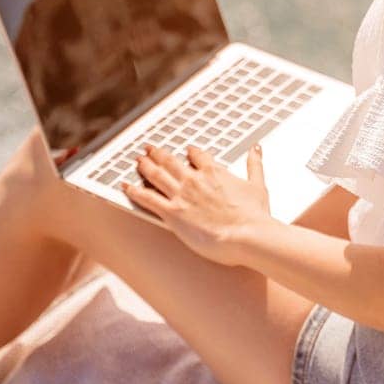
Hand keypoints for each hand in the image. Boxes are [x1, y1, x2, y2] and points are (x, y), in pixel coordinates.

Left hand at [125, 144, 273, 264]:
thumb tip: (256, 149)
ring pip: (156, 175)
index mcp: (214, 171)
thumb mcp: (258, 185)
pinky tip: (125, 186)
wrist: (247, 234)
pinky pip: (147, 198)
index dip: (189, 152)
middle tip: (149, 149)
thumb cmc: (254, 215)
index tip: (185, 151)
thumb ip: (254, 164)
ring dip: (144, 166)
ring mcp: (182, 195)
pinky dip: (134, 191)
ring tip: (136, 161)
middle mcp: (194, 179)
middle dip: (158, 154)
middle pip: (171, 161)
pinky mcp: (173, 213)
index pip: (197, 155)